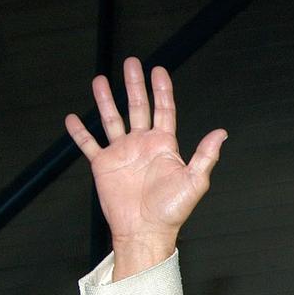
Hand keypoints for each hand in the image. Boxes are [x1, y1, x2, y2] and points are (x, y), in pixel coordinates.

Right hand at [64, 56, 226, 278]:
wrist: (144, 231)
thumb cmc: (171, 211)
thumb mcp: (194, 181)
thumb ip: (205, 156)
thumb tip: (221, 133)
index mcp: (164, 145)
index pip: (163, 110)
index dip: (161, 90)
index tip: (158, 69)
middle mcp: (142, 145)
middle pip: (138, 107)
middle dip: (134, 85)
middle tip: (131, 63)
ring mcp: (122, 153)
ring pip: (112, 119)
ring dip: (106, 100)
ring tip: (100, 79)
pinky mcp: (103, 166)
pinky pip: (89, 145)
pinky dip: (79, 133)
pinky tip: (72, 119)